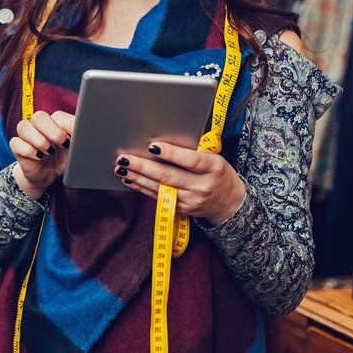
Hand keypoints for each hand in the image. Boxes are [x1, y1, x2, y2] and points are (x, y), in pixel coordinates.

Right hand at [10, 110, 73, 199]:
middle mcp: (40, 126)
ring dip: (38, 140)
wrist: (51, 176)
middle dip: (52, 131)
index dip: (66, 127)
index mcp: (56, 122)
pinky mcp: (18, 148)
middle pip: (39, 116)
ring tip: (49, 152)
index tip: (74, 140)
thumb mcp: (77, 149)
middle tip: (62, 144)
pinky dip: (27, 150)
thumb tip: (88, 132)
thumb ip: (81, 138)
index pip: (58, 116)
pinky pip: (15, 142)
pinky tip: (38, 158)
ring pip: (23, 126)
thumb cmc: (66, 158)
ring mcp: (27, 136)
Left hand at [115, 142, 245, 225]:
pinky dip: (142, 188)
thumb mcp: (215, 158)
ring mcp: (191, 200)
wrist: (231, 204)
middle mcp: (201, 186)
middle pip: (168, 176)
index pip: (190, 160)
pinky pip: (158, 198)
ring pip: (159, 188)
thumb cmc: (219, 174)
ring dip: (137, 178)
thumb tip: (162, 143)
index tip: (152, 146)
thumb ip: (193, 152)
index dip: (170, 153)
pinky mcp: (182, 209)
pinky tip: (130, 180)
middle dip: (143, 166)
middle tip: (125, 158)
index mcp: (213, 168)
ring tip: (121, 168)